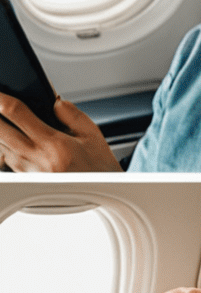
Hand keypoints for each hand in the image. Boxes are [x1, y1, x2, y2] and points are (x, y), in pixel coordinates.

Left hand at [0, 95, 121, 172]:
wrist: (98, 193)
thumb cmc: (97, 166)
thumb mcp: (92, 134)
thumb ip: (72, 114)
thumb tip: (54, 101)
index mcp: (53, 143)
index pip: (18, 114)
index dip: (3, 99)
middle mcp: (34, 158)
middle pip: (0, 130)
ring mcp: (25, 169)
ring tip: (3, 121)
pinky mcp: (23, 177)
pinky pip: (4, 158)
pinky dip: (3, 146)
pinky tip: (9, 139)